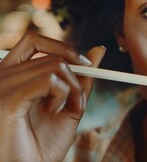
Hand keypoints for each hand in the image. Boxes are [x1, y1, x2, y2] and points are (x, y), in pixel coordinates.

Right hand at [0, 31, 105, 160]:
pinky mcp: (7, 99)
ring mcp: (2, 86)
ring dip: (70, 88)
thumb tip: (98, 50)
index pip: (34, 41)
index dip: (62, 47)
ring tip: (57, 110)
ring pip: (55, 65)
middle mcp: (1, 76)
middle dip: (74, 77)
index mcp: (9, 75)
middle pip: (51, 56)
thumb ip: (81, 78)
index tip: (86, 64)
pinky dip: (62, 93)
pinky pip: (49, 79)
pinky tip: (52, 111)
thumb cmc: (42, 145)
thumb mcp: (68, 105)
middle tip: (72, 99)